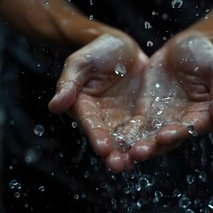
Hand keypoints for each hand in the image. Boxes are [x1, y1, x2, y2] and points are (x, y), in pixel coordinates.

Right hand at [48, 33, 147, 172]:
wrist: (122, 46)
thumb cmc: (97, 51)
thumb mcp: (81, 62)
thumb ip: (68, 83)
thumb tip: (54, 106)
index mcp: (85, 107)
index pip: (90, 124)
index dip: (96, 136)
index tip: (103, 148)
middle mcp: (104, 118)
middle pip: (109, 139)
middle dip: (114, 153)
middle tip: (119, 166)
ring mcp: (123, 119)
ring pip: (128, 139)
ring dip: (132, 152)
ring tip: (138, 161)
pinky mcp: (140, 116)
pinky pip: (147, 129)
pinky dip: (151, 138)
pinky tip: (158, 147)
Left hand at [129, 33, 212, 161]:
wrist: (184, 44)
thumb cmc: (207, 56)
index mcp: (205, 115)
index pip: (193, 127)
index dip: (180, 132)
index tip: (166, 136)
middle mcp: (184, 122)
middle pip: (169, 138)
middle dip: (154, 147)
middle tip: (139, 152)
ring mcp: (164, 119)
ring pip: (151, 137)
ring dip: (139, 146)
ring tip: (126, 153)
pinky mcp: (147, 113)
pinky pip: (137, 126)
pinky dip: (128, 134)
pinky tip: (115, 139)